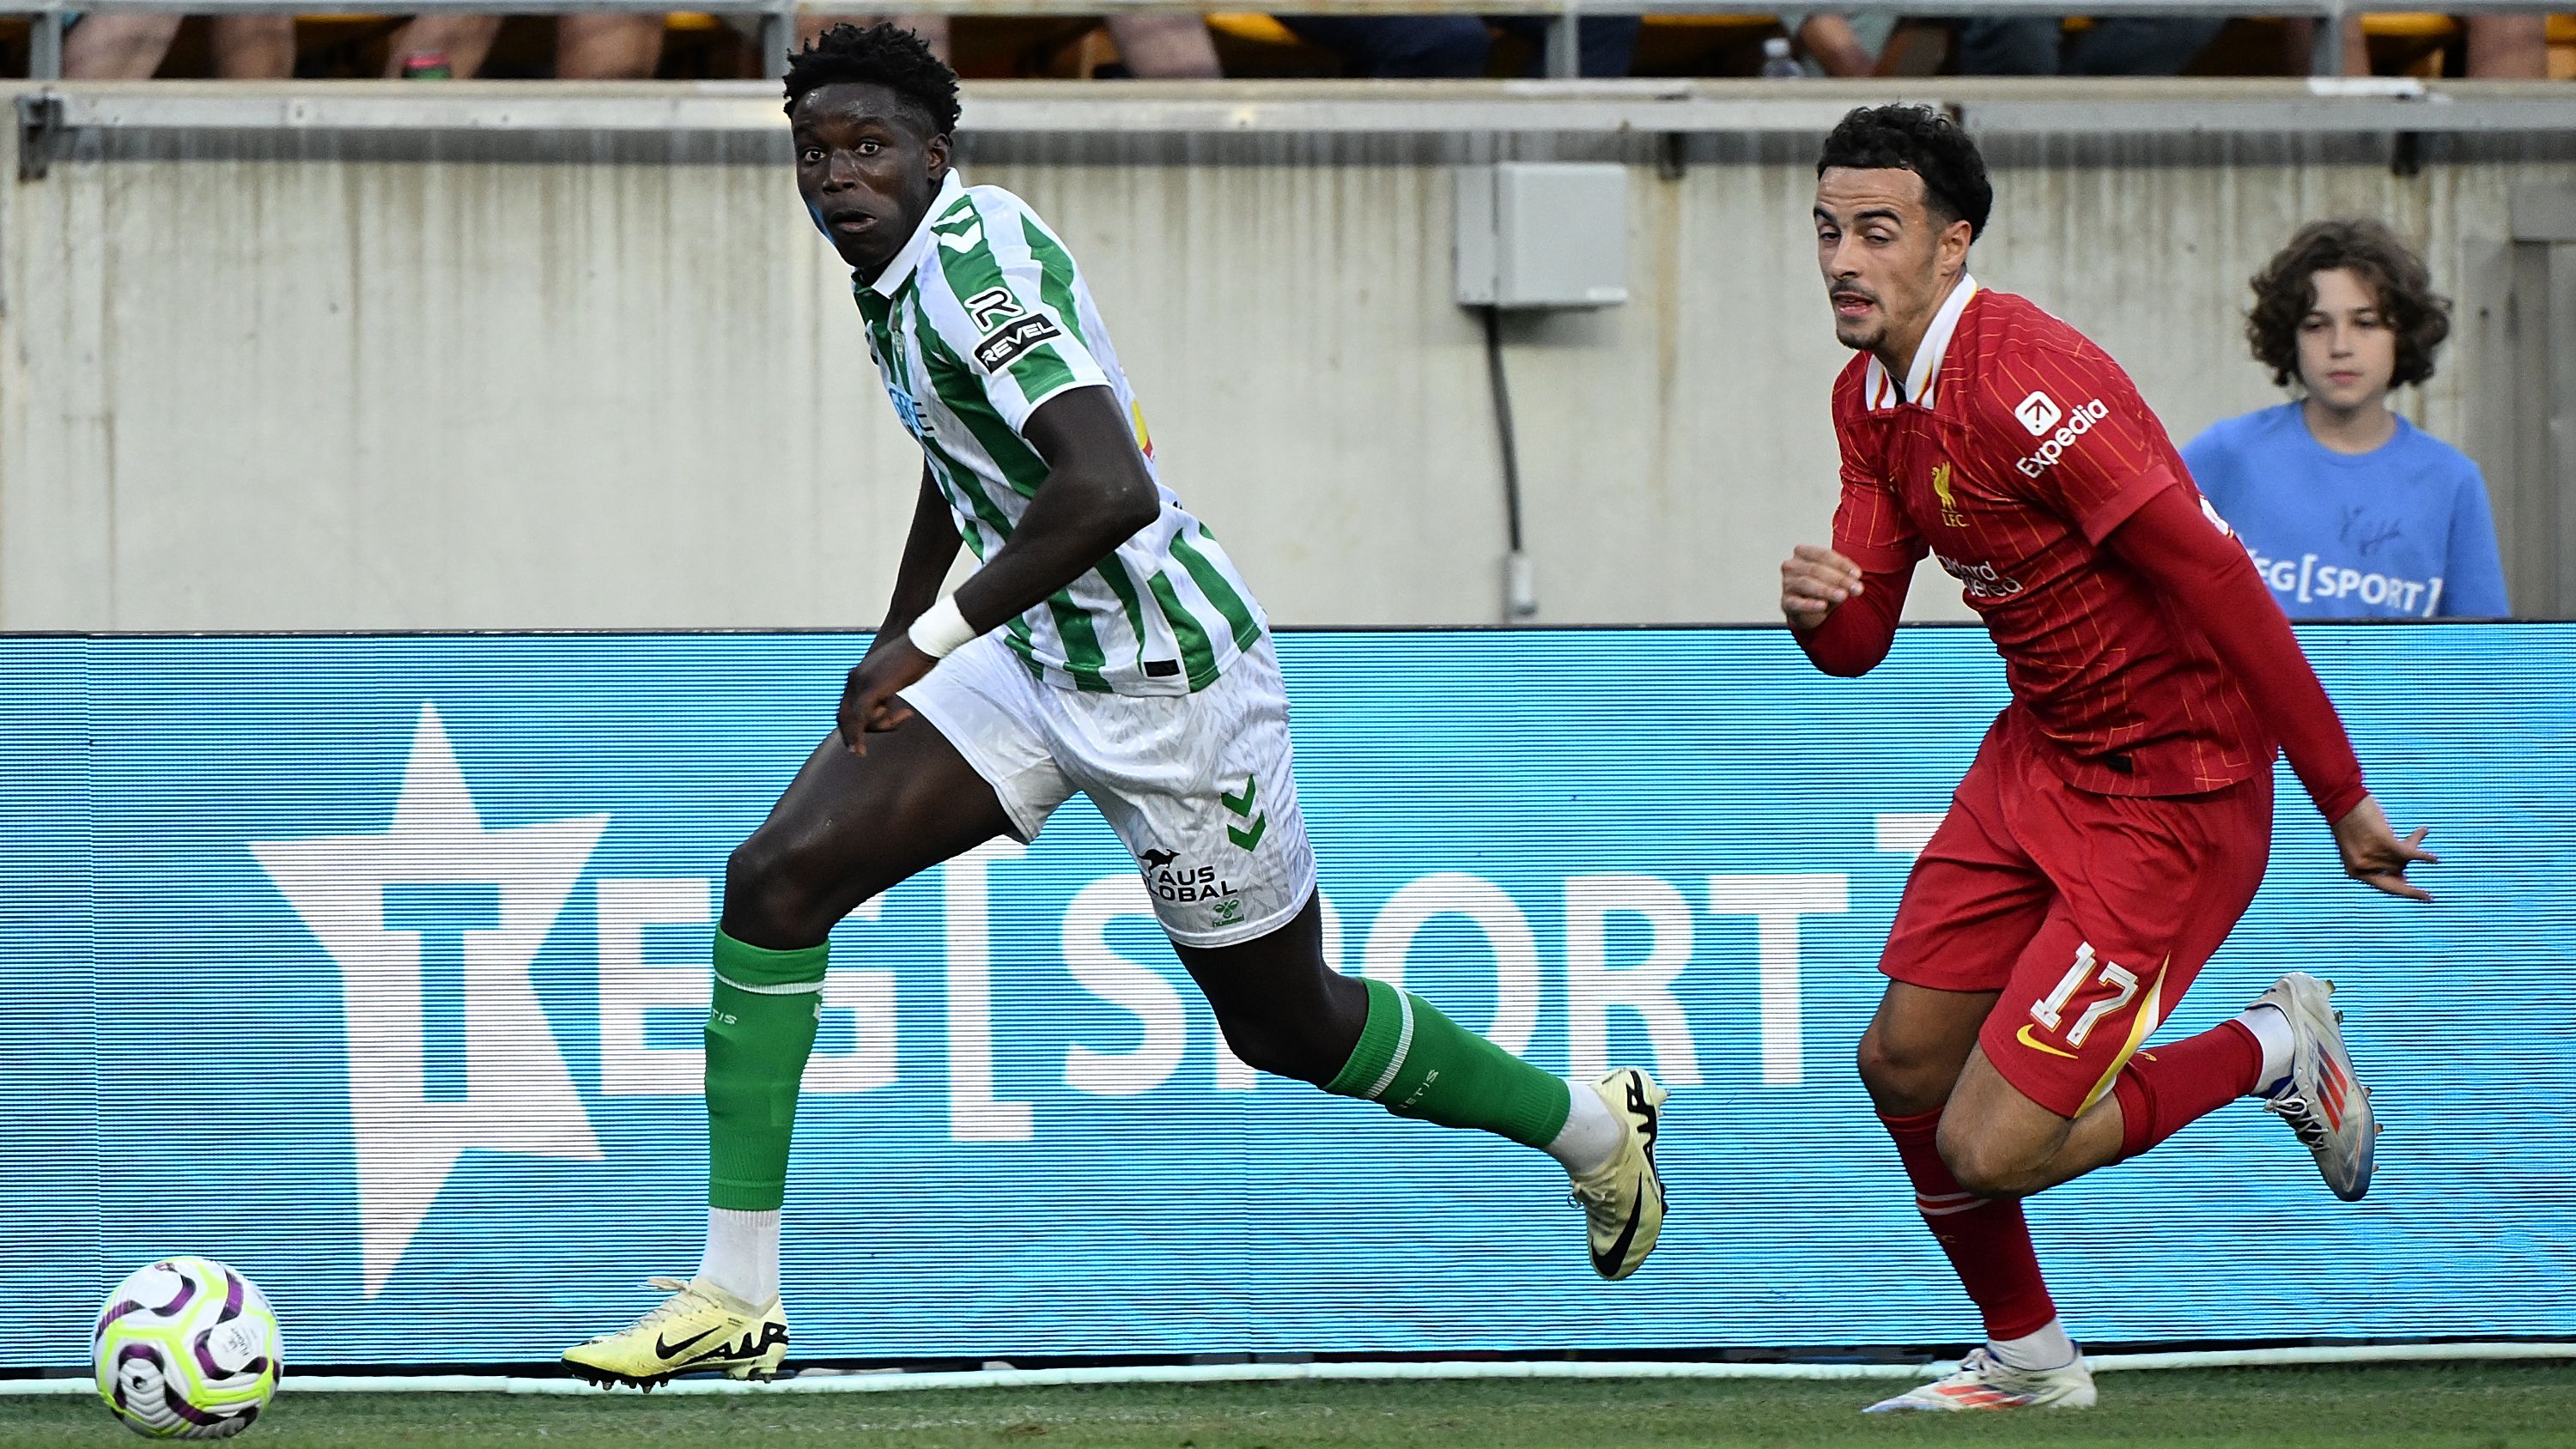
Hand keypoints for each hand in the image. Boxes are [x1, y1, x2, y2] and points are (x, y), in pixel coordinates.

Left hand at [836, 636, 937, 753]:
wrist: (925, 643)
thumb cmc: (916, 659)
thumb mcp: (894, 678)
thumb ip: (882, 692)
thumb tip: (882, 708)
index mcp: (857, 674)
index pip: (847, 708)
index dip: (854, 727)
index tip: (864, 741)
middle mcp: (853, 677)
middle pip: (845, 716)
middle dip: (859, 733)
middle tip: (870, 745)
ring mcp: (860, 683)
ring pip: (857, 720)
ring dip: (881, 726)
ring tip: (905, 713)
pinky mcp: (871, 689)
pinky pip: (859, 719)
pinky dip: (857, 738)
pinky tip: (860, 752)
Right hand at [1781, 544, 1864, 629]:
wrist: (1811, 610)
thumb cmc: (1823, 586)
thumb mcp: (1835, 575)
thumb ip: (1844, 573)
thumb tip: (1855, 577)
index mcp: (1803, 553)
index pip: (1823, 555)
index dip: (1842, 564)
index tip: (1857, 574)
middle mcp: (1792, 566)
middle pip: (1816, 569)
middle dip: (1839, 579)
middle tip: (1855, 588)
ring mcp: (1787, 584)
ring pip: (1806, 584)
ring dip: (1827, 590)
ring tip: (1842, 596)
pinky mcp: (1786, 602)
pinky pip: (1797, 603)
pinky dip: (1810, 605)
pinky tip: (1822, 606)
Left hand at [2331, 795, 2438, 901]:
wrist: (2339, 799)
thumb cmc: (2351, 822)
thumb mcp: (2359, 848)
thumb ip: (2378, 863)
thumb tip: (2404, 877)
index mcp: (2354, 871)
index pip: (2387, 886)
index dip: (2407, 891)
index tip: (2426, 897)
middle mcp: (2363, 867)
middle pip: (2399, 869)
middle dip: (2407, 861)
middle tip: (2424, 881)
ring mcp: (2372, 856)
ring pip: (2404, 858)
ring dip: (2413, 843)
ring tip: (2420, 831)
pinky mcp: (2384, 842)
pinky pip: (2410, 853)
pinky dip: (2424, 856)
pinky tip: (2436, 859)